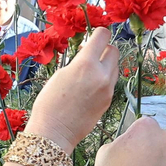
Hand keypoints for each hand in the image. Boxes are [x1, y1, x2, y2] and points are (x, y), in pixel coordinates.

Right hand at [25, 27, 119, 149]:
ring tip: (89, 72)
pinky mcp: (109, 100)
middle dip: (104, 48)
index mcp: (86, 64)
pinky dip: (104, 79)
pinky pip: (112, 82)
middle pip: (114, 50)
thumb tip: (88, 53)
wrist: (55, 131)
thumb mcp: (61, 73)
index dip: (98, 34)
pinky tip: (90, 86)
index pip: (103, 36)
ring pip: (115, 66)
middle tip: (91, 54)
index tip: (93, 37)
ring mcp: (108, 89)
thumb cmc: (50, 102)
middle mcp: (101, 74)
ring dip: (106, 64)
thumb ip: (79, 61)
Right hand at [93, 117, 165, 165]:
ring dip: (161, 164)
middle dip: (153, 148)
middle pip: (161, 140)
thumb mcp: (106, 150)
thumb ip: (123, 141)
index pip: (145, 125)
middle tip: (139, 165)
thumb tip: (131, 144)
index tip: (131, 149)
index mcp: (146, 127)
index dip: (137, 137)